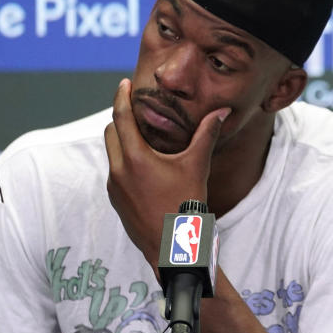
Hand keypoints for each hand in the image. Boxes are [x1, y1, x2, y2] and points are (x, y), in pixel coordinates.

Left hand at [104, 78, 228, 262]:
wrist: (173, 249)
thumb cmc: (186, 207)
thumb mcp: (197, 167)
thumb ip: (206, 135)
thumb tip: (221, 111)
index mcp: (135, 158)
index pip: (121, 117)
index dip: (122, 97)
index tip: (124, 83)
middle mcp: (118, 170)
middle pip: (111, 132)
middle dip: (121, 117)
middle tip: (136, 108)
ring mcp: (114, 187)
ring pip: (112, 153)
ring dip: (123, 140)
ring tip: (143, 136)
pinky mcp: (116, 201)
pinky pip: (116, 171)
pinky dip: (125, 160)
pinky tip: (146, 165)